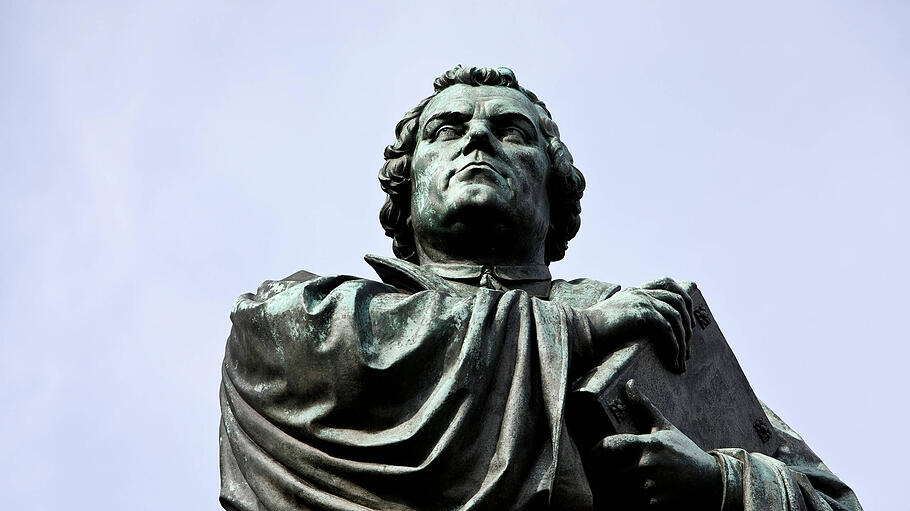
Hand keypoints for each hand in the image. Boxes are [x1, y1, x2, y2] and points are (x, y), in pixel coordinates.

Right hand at [585, 277, 692, 371]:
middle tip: (688, 347)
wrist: (580, 331)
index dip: (684, 300)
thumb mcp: (616, 317)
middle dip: (688, 324)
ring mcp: (641, 300)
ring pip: (676, 316)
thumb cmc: (594, 331)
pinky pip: (667, 329)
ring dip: (683, 340)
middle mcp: (641, 292)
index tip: (687, 323)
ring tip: (682, 359)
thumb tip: (645, 329)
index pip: (668, 283)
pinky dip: (674, 345)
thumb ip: (630, 315)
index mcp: (636, 290)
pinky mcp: (641, 313)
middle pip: (679, 299)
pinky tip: (673, 359)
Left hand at [589, 380, 722, 509]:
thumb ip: (644, 407)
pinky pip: (633, 503)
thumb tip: (629, 384)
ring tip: (631, 484)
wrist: (712, 483)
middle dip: (611, 472)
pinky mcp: (655, 504)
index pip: (609, 445)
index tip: (595, 454)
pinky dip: (634, 500)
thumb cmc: (685, 453)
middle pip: (611, 470)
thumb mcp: (665, 429)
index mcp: (647, 444)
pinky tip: (642, 495)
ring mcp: (651, 486)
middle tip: (615, 472)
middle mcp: (647, 464)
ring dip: (621, 488)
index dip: (597, 451)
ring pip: (621, 488)